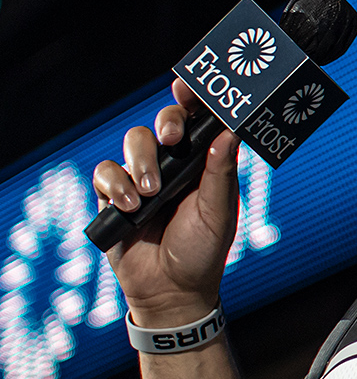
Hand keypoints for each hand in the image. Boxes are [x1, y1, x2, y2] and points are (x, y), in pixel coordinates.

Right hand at [91, 79, 240, 325]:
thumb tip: (229, 132)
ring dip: (140, 163)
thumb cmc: (203, 249)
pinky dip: (115, 184)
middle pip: (161, 125)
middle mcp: (173, 165)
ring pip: (131, 143)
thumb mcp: (219, 211)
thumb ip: (221, 172)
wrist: (170, 289)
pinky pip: (105, 172)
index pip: (197, 123)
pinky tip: (129, 204)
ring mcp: (142, 177)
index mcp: (204, 163)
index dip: (191, 101)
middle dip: (164, 125)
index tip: (186, 88)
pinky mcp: (114, 195)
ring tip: (151, 192)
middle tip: (170, 140)